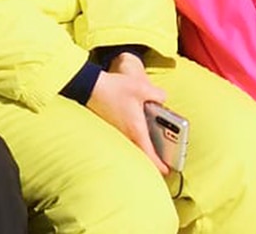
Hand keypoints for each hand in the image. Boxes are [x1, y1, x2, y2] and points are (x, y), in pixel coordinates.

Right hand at [86, 52, 169, 174]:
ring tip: (154, 141)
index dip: (159, 164)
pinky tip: (137, 126)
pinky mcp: (110, 126)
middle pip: (142, 151)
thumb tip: (163, 98)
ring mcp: (116, 131)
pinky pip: (125, 137)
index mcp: (136, 128)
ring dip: (143, 146)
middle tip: (163, 157)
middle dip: (153, 156)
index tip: (166, 169)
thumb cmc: (113, 89)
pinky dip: (133, 137)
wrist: (89, 87)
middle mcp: (126, 134)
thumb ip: (157, 94)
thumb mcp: (141, 88)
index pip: (150, 153)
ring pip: (133, 145)